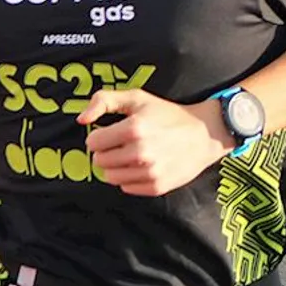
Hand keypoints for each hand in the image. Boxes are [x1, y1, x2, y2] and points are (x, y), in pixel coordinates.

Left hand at [80, 88, 231, 196]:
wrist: (203, 135)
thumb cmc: (167, 114)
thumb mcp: (137, 97)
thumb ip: (104, 101)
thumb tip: (81, 119)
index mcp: (134, 128)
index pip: (93, 142)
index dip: (99, 136)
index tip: (110, 132)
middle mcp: (140, 153)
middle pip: (99, 161)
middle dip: (106, 151)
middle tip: (122, 143)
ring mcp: (149, 172)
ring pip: (110, 177)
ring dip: (116, 166)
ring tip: (131, 154)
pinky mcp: (156, 187)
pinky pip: (126, 187)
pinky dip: (129, 177)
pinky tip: (142, 165)